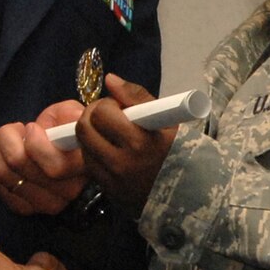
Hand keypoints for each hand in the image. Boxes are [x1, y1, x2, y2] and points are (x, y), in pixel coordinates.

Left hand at [0, 100, 88, 215]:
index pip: (54, 167)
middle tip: (16, 128)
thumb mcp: (74, 114)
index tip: (32, 127)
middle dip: (8, 136)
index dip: (35, 141)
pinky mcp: (23, 207)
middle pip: (19, 164)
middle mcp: (68, 192)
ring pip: (1, 172)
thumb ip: (72, 115)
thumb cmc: (68, 131)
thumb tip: (69, 121)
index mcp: (85, 169)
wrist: (64, 155)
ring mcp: (44, 204)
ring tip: (6, 137)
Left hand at [77, 74, 176, 218]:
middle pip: (84, 128)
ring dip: (91, 134)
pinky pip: (89, 164)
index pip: (102, 113)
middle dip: (91, 116)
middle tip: (105, 116)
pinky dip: (94, 152)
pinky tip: (110, 150)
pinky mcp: (108, 190)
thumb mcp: (166, 119)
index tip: (118, 107)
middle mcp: (124, 162)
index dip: (106, 105)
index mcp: (141, 141)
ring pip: (83, 145)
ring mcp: (113, 179)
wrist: (186, 190)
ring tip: (109, 133)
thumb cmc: (176, 149)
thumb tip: (110, 79)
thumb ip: (137, 96)